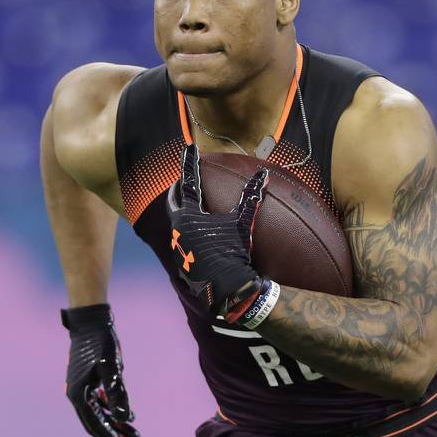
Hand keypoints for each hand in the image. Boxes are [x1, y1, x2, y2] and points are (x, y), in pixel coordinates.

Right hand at [61, 303, 139, 436]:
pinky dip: (112, 411)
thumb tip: (125, 418)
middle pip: (98, 425)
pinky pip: (99, 403)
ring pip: (100, 415)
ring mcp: (81, 389)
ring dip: (117, 425)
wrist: (91, 321)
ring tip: (136, 435)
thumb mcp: (112, 367)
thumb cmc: (101, 342)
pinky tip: (127, 416)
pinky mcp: (87, 381)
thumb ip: (117, 393)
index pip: (98, 427)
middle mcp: (77, 395)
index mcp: (79, 396)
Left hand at [165, 144, 269, 321]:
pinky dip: (185, 226)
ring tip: (188, 200)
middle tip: (185, 176)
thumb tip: (263, 174)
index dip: (190, 162)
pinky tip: (194, 229)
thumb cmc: (234, 254)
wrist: (225, 288)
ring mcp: (176, 242)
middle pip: (173, 197)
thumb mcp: (243, 223)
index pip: (189, 180)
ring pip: (175, 217)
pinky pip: (179, 234)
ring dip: (181, 206)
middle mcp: (178, 226)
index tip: (189, 147)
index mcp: (190, 214)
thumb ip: (251, 198)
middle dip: (178, 185)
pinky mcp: (179, 256)